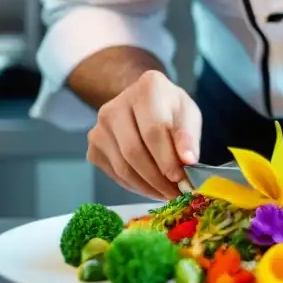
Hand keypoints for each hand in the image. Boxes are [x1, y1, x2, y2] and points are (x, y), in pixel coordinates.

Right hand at [87, 70, 201, 200]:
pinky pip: (114, 175)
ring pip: (123, 167)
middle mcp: (115, 106)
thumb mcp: (188, 116)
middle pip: (134, 151)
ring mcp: (99, 127)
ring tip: (167, 193)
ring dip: (147, 187)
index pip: (154, 130)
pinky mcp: (93, 148)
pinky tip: (151, 187)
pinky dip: (135, 187)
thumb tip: (188, 161)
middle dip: (157, 178)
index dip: (167, 158)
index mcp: (146, 88)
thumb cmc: (169, 111)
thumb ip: (189, 137)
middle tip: (176, 193)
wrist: (144, 106)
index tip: (180, 178)